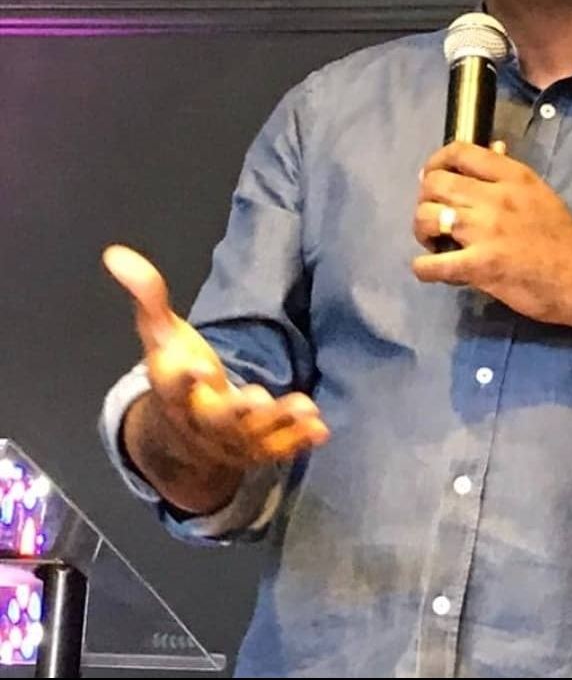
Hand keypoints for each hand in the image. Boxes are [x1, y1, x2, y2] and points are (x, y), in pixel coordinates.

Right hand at [103, 244, 329, 469]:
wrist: (182, 439)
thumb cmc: (178, 376)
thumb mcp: (161, 336)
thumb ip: (148, 297)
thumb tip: (116, 254)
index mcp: (175, 391)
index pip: (174, 385)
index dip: (186, 377)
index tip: (199, 366)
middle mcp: (202, 420)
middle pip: (218, 419)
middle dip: (237, 411)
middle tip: (256, 398)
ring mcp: (231, 440)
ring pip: (254, 437)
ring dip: (280, 423)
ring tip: (306, 407)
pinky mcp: (257, 450)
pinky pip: (278, 450)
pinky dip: (298, 441)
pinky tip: (321, 428)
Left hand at [411, 142, 571, 332]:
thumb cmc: (565, 239)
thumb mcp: (540, 194)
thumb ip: (509, 174)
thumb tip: (493, 147)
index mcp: (513, 176)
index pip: (459, 152)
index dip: (436, 163)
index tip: (433, 178)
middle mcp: (495, 197)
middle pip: (435, 183)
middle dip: (425, 199)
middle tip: (434, 216)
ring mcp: (485, 232)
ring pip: (426, 217)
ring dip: (422, 231)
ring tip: (434, 243)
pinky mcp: (479, 266)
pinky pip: (431, 264)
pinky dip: (424, 268)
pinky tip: (433, 270)